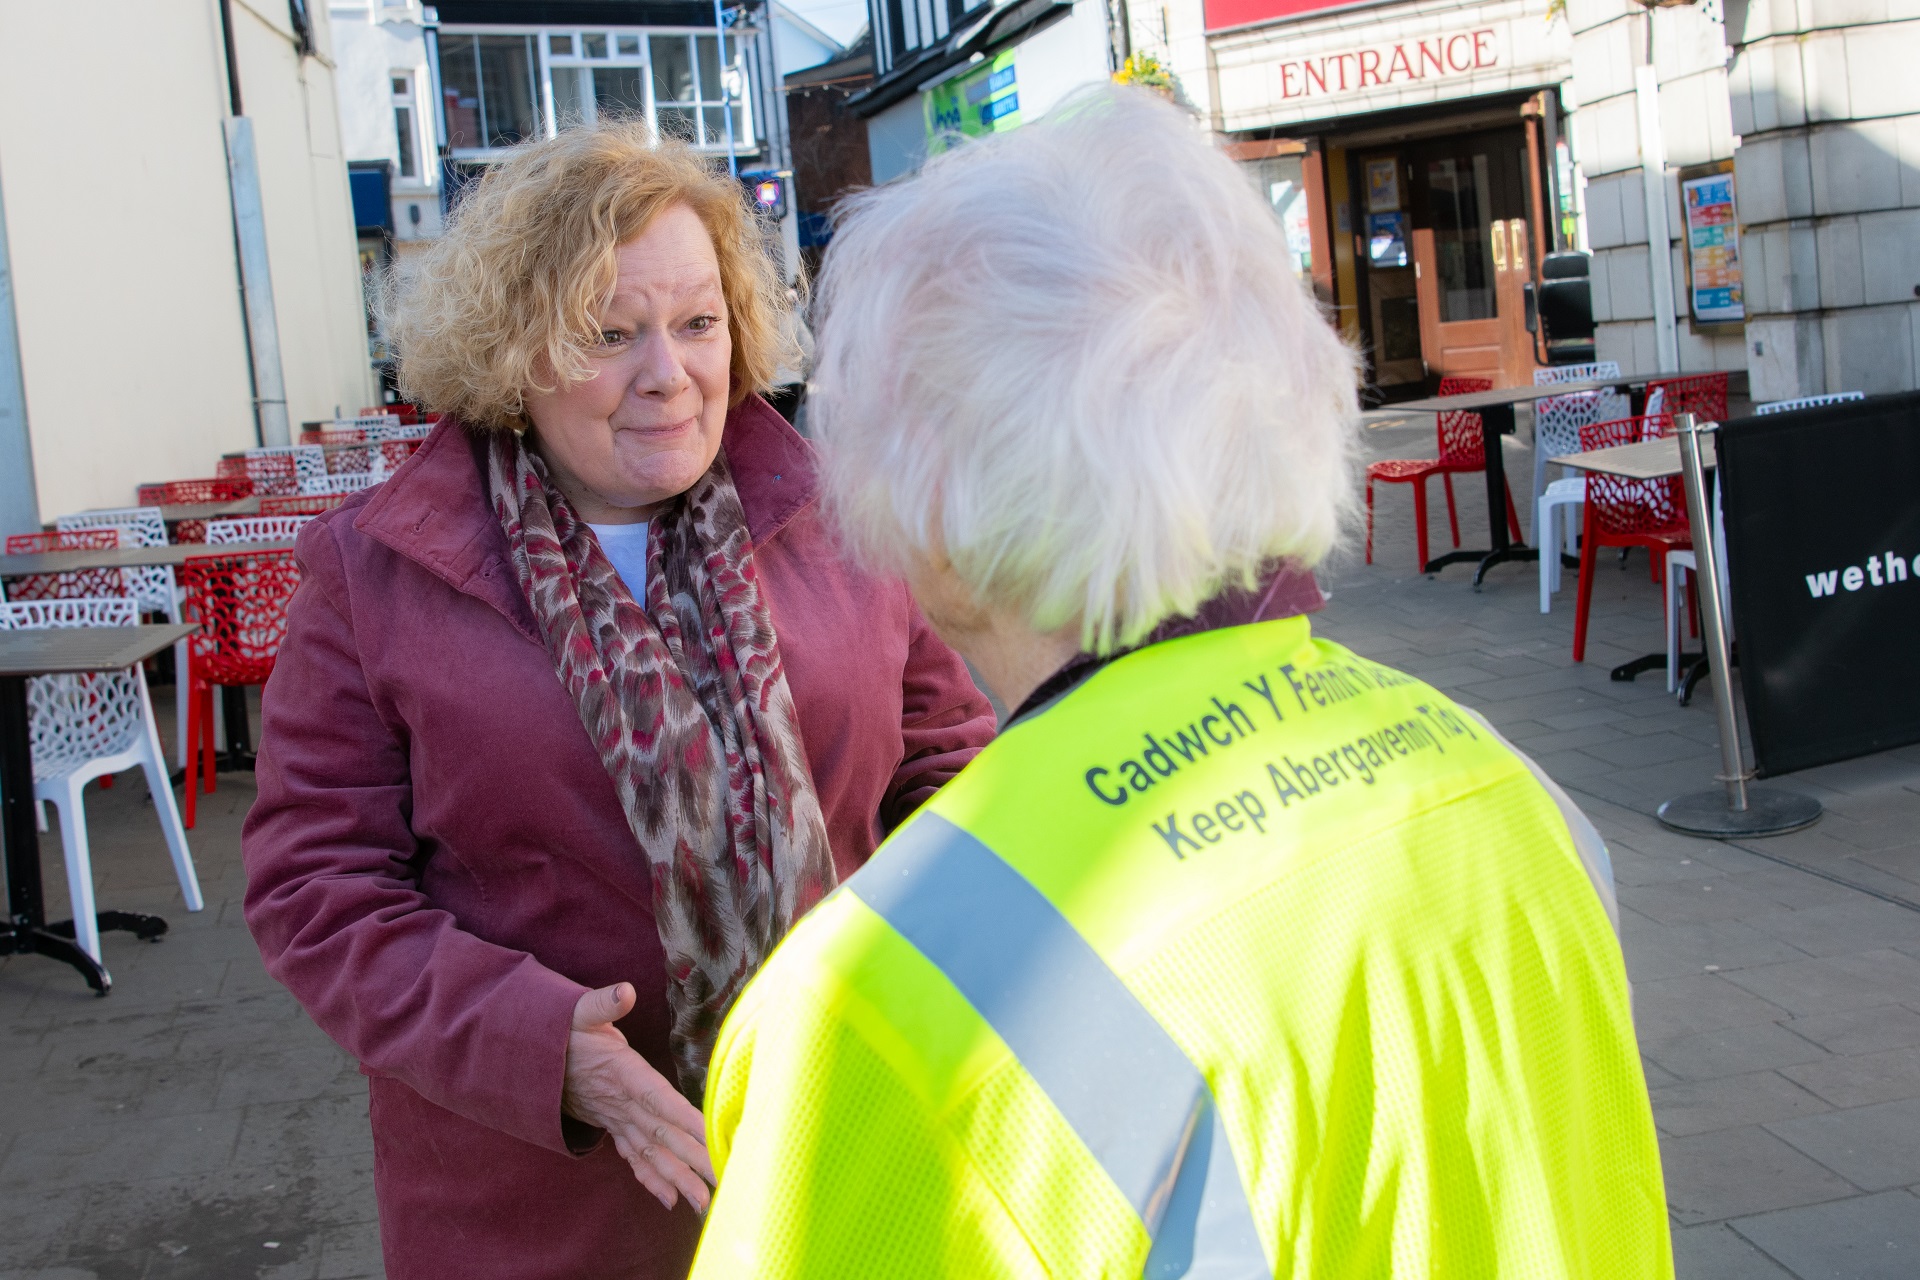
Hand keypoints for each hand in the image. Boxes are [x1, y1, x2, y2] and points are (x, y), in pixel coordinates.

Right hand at [562, 982, 714, 1212]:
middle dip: (694, 1161)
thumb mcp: (579, 1011)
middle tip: (724, 1182)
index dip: (686, 1119)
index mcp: (623, 1075)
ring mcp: (618, 1120)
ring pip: (652, 1154)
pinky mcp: (614, 1127)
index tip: (712, 1137)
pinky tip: (671, 1200)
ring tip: (704, 1205)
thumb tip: (625, 991)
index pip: (659, 1100)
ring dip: (678, 1180)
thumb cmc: (563, 1031)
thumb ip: (603, 1004)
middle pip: (664, 1136)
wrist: (532, 1058)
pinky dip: (652, 1179)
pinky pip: (635, 1157)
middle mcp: (623, 1105)